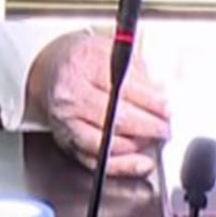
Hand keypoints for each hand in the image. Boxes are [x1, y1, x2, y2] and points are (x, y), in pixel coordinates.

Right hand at [27, 30, 171, 177]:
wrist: (48, 68)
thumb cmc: (82, 59)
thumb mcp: (109, 51)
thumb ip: (135, 72)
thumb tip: (159, 96)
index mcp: (85, 66)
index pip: (123, 89)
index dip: (150, 103)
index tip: (167, 109)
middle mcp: (72, 95)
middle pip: (114, 117)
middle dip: (147, 125)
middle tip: (165, 127)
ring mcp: (67, 121)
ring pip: (105, 142)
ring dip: (135, 145)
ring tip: (153, 140)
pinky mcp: (66, 141)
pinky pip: (94, 160)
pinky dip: (120, 165)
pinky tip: (138, 162)